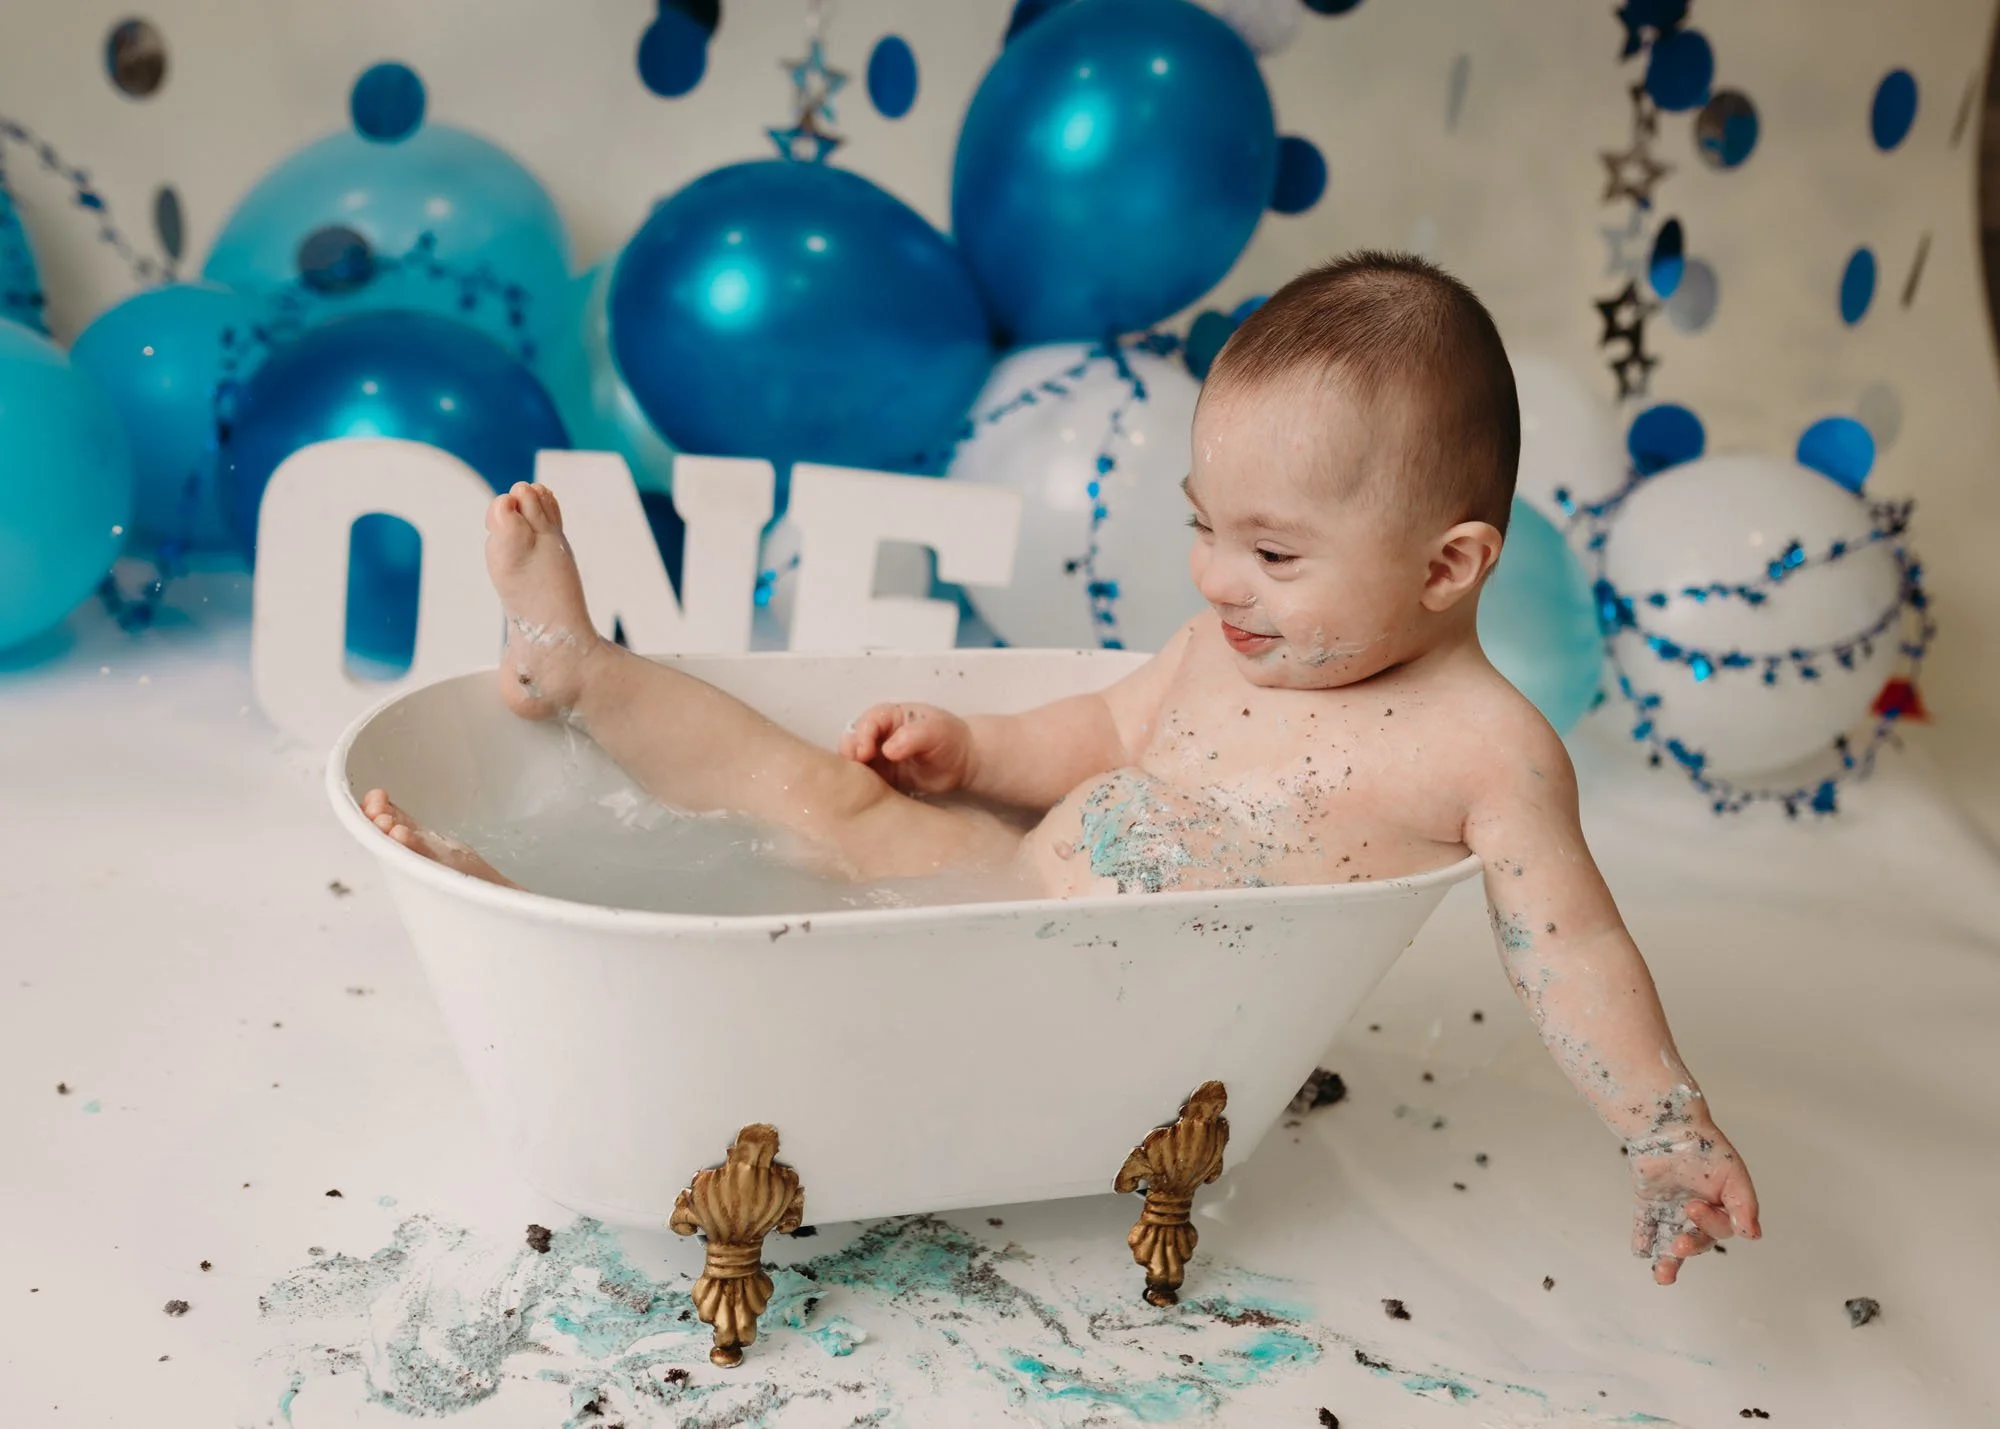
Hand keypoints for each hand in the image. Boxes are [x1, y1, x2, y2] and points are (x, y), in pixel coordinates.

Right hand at [839, 702, 973, 795]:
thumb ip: (912, 736)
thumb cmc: (951, 739)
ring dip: (853, 769)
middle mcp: (880, 734)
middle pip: (854, 739)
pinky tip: (865, 792)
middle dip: (850, 751)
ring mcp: (879, 756)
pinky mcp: (883, 776)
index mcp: (891, 716)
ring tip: (858, 781)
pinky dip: (862, 785)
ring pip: (855, 761)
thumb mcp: (936, 731)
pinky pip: (866, 780)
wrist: (964, 763)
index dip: (862, 735)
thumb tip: (888, 750)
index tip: (865, 752)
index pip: (868, 721)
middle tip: (856, 766)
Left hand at [1628, 1123, 1761, 1284]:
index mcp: (1722, 1208)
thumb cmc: (1706, 1147)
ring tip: (1662, 1276)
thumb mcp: (1732, 1174)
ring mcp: (1673, 1209)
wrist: (1668, 1125)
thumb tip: (1752, 1235)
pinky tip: (1640, 1251)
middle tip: (1678, 1246)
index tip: (1693, 1206)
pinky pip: (1646, 1227)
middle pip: (1696, 1241)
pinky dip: (1643, 1240)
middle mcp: (1698, 1213)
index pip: (1719, 1229)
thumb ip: (1743, 1205)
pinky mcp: (1649, 1203)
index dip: (1708, 1224)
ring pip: (1671, 1241)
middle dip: (1689, 1248)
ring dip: (1667, 1260)